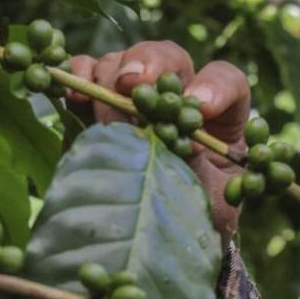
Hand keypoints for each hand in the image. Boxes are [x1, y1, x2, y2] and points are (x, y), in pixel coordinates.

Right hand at [64, 41, 251, 236]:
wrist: (157, 241)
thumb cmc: (195, 218)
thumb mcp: (209, 200)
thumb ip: (195, 168)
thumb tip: (169, 142)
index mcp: (222, 118)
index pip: (226, 80)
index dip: (215, 86)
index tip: (200, 108)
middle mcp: (179, 97)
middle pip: (169, 57)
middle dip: (151, 64)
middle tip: (134, 85)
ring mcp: (136, 97)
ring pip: (124, 62)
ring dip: (111, 79)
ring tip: (107, 114)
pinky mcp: (98, 104)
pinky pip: (86, 72)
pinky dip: (77, 76)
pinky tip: (74, 96)